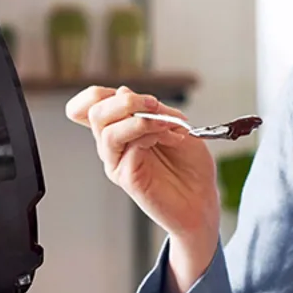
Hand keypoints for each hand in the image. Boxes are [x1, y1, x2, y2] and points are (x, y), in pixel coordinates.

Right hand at [66, 85, 220, 279]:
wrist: (202, 200)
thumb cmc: (191, 166)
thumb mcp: (177, 125)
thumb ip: (153, 110)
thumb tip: (124, 92)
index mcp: (122, 129)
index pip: (91, 105)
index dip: (99, 94)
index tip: (131, 94)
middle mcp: (114, 146)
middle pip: (94, 113)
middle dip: (125, 101)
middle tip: (154, 104)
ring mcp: (118, 162)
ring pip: (107, 132)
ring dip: (140, 119)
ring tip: (164, 123)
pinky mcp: (127, 178)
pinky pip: (128, 150)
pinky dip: (148, 135)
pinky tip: (167, 138)